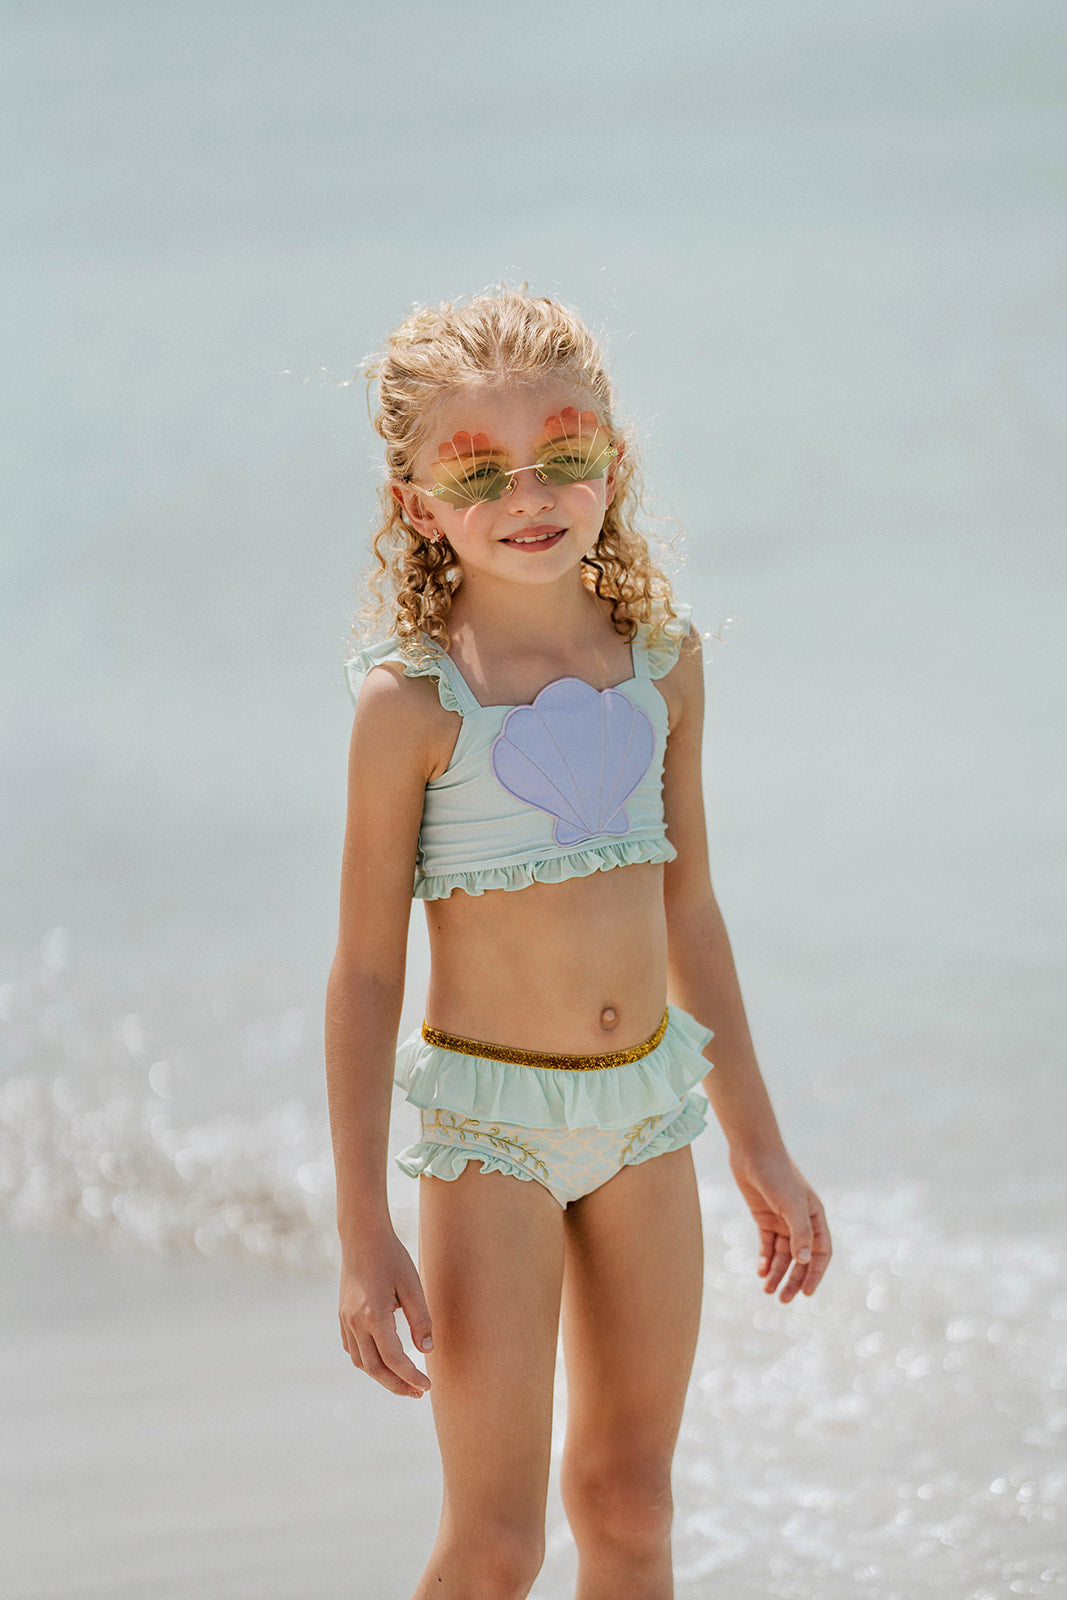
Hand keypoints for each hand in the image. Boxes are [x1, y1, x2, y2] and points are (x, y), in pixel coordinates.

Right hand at [338, 1229, 433, 1397]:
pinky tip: (383, 1361)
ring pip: (361, 1362)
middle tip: (418, 1392)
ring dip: (382, 1376)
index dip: (412, 1376)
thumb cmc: (391, 1257)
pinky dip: (367, 1361)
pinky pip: (352, 1349)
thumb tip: (426, 1350)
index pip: (394, 1359)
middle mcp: (355, 1322)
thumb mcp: (413, 1285)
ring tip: (403, 1381)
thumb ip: (420, 1319)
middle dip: (397, 1385)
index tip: (427, 1387)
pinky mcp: (342, 1316)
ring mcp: (345, 1320)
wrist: (362, 1236)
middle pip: (375, 1368)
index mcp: (374, 1315)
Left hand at [728, 1145, 830, 1301]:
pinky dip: (765, 1259)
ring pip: (782, 1254)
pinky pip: (767, 1245)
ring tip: (767, 1290)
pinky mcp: (764, 1218)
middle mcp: (800, 1221)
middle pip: (800, 1258)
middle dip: (793, 1279)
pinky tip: (760, 1272)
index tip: (806, 1293)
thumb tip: (805, 1261)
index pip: (821, 1253)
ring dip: (777, 1273)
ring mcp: (782, 1220)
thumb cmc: (777, 1174)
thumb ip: (800, 1232)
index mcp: (815, 1217)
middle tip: (783, 1300)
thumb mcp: (791, 1204)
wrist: (752, 1151)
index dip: (815, 1274)